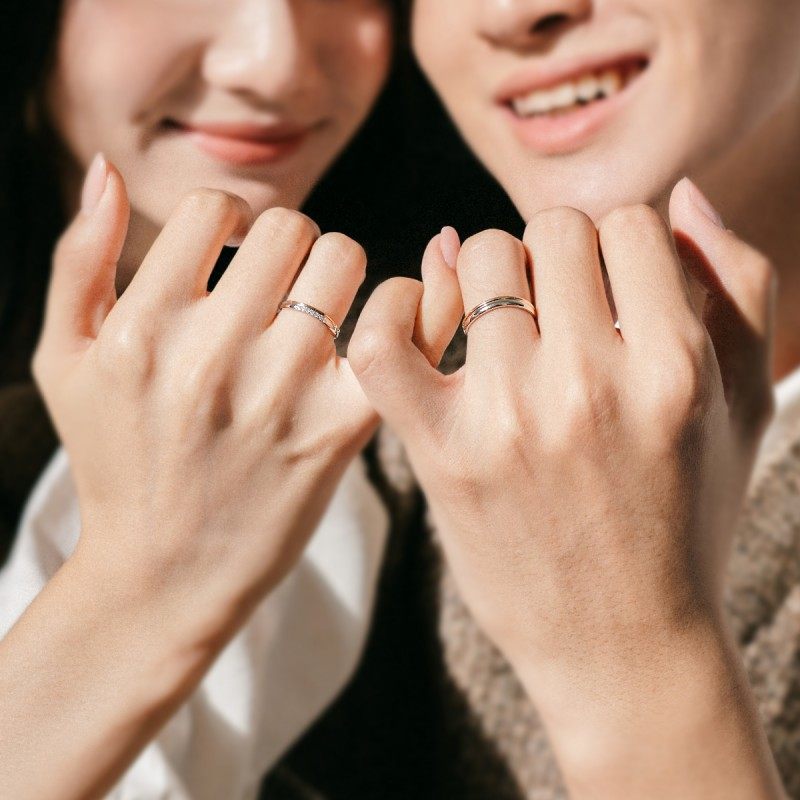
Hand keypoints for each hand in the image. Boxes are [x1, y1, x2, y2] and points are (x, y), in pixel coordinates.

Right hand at [32, 155, 458, 633]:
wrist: (166, 571)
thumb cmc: (116, 459)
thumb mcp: (64, 360)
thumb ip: (79, 259)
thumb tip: (107, 171)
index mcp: (144, 327)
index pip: (216, 209)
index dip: (229, 222)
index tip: (233, 256)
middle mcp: (214, 353)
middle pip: (292, 227)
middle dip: (289, 245)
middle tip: (284, 283)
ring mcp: (282, 391)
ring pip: (345, 260)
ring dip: (339, 272)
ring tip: (321, 310)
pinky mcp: (340, 429)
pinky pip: (400, 330)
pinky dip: (410, 307)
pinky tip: (389, 318)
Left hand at [349, 178, 781, 797]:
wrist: (622, 645)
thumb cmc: (688, 518)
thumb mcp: (745, 405)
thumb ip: (737, 284)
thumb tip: (684, 190)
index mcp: (676, 365)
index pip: (627, 223)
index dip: (614, 248)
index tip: (602, 292)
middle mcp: (592, 383)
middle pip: (550, 230)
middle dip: (551, 257)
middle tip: (549, 309)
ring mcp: (510, 418)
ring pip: (475, 259)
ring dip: (484, 278)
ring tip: (499, 327)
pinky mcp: (442, 454)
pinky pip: (385, 339)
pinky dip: (392, 311)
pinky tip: (420, 324)